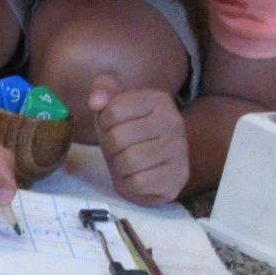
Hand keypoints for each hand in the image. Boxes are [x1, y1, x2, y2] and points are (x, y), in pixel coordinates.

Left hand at [89, 73, 189, 205]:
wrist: (157, 167)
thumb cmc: (131, 134)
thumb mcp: (114, 108)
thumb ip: (103, 91)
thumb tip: (95, 102)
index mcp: (158, 100)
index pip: (113, 110)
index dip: (104, 123)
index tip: (115, 127)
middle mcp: (174, 121)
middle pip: (117, 138)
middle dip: (111, 147)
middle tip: (122, 148)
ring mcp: (179, 150)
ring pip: (127, 161)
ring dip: (120, 167)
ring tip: (130, 162)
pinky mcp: (178, 176)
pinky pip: (138, 183)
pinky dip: (131, 183)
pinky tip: (140, 176)